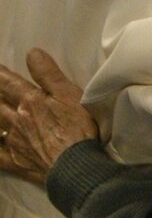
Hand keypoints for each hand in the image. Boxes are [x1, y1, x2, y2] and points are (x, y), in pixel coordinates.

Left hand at [0, 49, 97, 183]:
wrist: (74, 165)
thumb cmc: (77, 127)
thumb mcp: (70, 95)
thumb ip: (49, 74)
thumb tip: (31, 52)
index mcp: (29, 101)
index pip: (8, 83)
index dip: (0, 74)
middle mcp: (15, 120)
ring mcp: (13, 142)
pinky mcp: (15, 162)